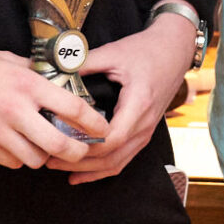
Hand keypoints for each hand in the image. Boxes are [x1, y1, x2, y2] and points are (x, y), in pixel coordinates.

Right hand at [0, 37, 110, 170]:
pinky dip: (18, 158)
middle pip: (59, 145)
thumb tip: (56, 81)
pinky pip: (10, 163)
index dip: (93, 122)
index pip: (73, 107)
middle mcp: (15, 110)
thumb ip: (33, 73)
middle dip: (75, 152)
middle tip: (80, 150)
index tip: (102, 128)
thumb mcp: (5, 59)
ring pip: (35, 159)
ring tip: (42, 144)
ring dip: (43, 155)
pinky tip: (15, 145)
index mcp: (26, 83)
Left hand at [46, 10, 194, 183]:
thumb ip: (85, 63)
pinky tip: (81, 173)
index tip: (60, 142)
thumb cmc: (146, 50)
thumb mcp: (114, 52)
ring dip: (88, 170)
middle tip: (50, 160)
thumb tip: (56, 70)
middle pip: (111, 157)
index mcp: (138, 104)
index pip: (112, 138)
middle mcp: (144, 124)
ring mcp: (146, 132)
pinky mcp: (144, 133)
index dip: (86, 145)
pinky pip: (124, 159)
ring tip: (60, 167)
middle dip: (79, 162)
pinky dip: (102, 170)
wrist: (174, 51)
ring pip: (117, 163)